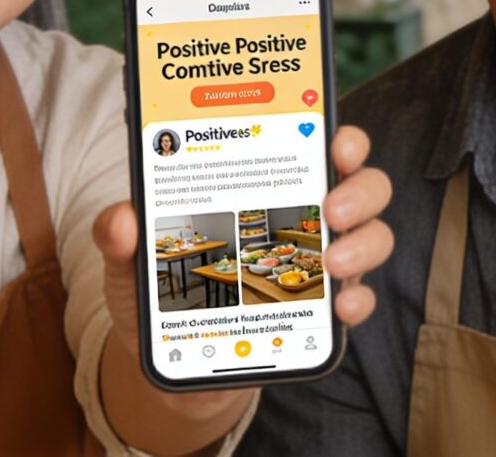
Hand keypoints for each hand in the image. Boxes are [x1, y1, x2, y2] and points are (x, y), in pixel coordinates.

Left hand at [95, 125, 392, 412]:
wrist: (177, 357)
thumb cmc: (165, 290)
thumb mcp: (134, 260)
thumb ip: (121, 235)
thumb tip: (121, 219)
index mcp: (270, 187)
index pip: (320, 147)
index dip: (340, 139)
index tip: (335, 144)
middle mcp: (309, 217)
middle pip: (363, 186)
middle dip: (360, 190)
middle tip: (332, 208)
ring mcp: (325, 263)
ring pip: (374, 237)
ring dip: (362, 245)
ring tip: (332, 262)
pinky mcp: (327, 310)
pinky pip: (359, 299)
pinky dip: (357, 301)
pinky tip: (339, 308)